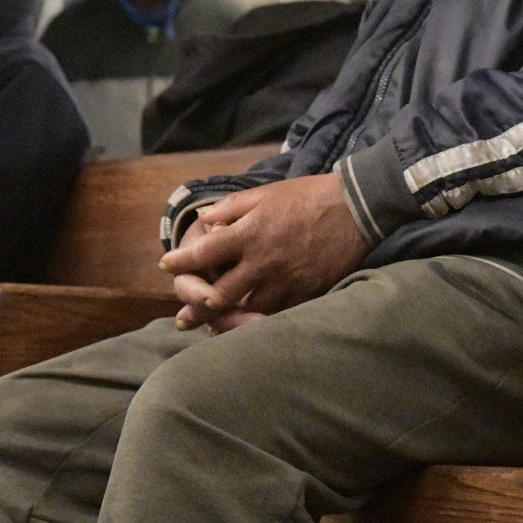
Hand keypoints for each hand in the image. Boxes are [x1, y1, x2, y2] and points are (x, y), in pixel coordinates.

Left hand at [159, 173, 368, 329]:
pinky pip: (275, 313)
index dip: (181, 262)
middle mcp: (262, 261)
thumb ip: (231, 208)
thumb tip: (203, 220)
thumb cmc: (308, 196)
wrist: (356, 208)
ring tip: (211, 329)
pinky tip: (247, 326)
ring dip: (226, 320)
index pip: (203, 254)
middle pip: (219, 294)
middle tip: (183, 319)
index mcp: (249, 233)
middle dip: (197, 307)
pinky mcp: (304, 292)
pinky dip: (257, 321)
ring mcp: (284, 280)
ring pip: (246, 310)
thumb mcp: (265, 193)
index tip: (166, 266)